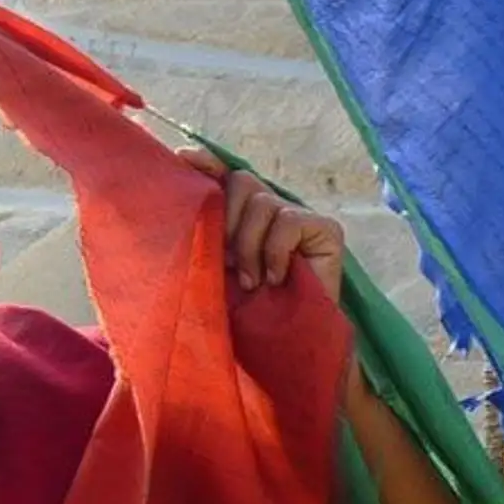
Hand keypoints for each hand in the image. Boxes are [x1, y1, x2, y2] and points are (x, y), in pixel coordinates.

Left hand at [175, 146, 344, 301]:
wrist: (289, 343)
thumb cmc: (248, 312)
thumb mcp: (215, 271)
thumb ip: (203, 239)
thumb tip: (178, 205)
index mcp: (241, 216)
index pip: (224, 176)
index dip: (206, 164)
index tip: (181, 159)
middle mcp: (270, 209)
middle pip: (241, 182)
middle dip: (226, 221)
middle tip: (226, 263)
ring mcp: (299, 217)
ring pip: (262, 202)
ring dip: (248, 246)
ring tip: (250, 281)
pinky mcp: (324, 229)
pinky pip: (288, 221)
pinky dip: (274, 252)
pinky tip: (275, 278)